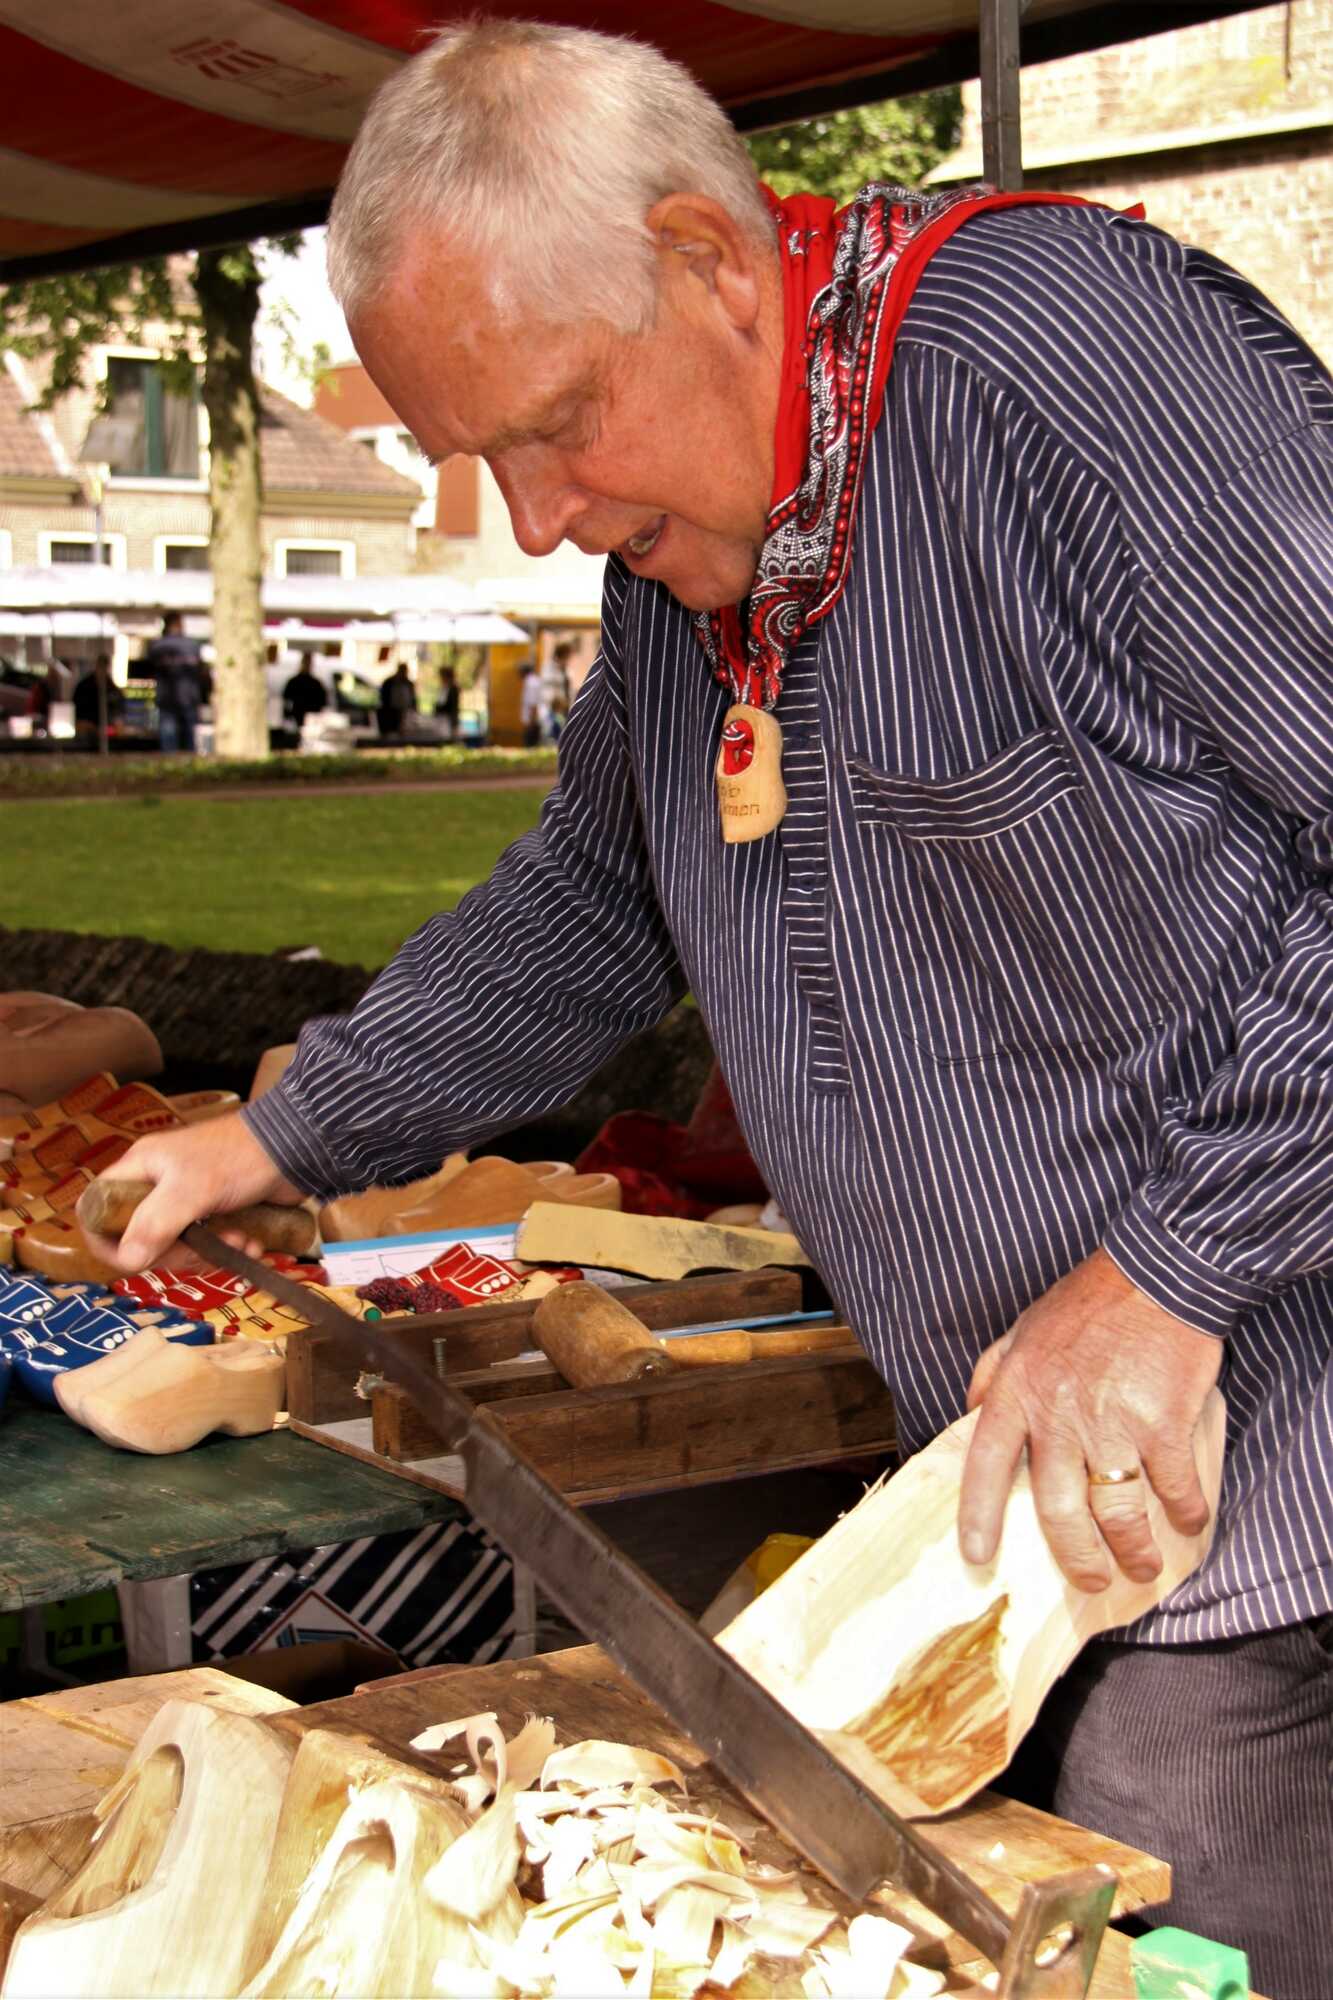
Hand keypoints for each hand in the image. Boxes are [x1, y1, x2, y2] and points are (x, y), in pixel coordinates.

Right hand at [81, 1112, 306, 1274]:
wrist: (297, 1147)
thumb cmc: (240, 1156)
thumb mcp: (192, 1189)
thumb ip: (156, 1225)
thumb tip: (127, 1261)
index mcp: (141, 1168)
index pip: (99, 1207)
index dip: (105, 1237)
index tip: (132, 1258)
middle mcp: (159, 1183)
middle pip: (140, 1237)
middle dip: (173, 1254)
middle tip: (199, 1252)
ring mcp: (189, 1199)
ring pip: (177, 1246)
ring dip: (208, 1254)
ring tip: (239, 1242)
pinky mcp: (217, 1212)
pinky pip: (208, 1245)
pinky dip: (228, 1250)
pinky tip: (251, 1244)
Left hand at [958, 1249, 1222, 1591]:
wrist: (1157, 1275)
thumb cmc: (1089, 1302)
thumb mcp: (1023, 1330)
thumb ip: (993, 1374)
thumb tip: (972, 1416)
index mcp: (1018, 1392)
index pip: (985, 1465)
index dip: (979, 1516)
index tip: (978, 1556)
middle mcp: (1059, 1415)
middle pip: (1058, 1511)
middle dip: (1076, 1558)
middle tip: (1088, 1579)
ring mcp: (1112, 1423)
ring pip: (1116, 1512)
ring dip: (1133, 1550)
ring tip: (1142, 1565)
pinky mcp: (1162, 1424)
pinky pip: (1172, 1488)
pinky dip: (1184, 1513)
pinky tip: (1188, 1521)